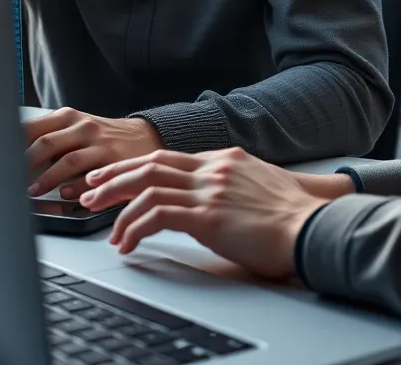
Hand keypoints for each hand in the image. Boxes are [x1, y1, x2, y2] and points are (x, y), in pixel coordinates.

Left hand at [24, 108, 161, 198]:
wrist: (144, 136)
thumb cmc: (101, 137)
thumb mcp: (76, 129)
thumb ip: (49, 139)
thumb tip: (12, 157)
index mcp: (68, 118)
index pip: (33, 128)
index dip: (13, 146)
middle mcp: (83, 127)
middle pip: (47, 143)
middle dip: (25, 165)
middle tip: (11, 181)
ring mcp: (100, 142)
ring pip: (69, 160)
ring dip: (48, 178)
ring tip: (33, 192)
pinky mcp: (115, 159)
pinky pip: (92, 176)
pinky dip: (77, 187)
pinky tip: (66, 194)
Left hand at [79, 147, 334, 279]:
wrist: (310, 226)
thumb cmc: (291, 216)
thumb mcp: (258, 187)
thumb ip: (231, 185)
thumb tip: (212, 201)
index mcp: (225, 160)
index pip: (169, 157)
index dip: (136, 166)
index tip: (115, 176)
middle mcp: (213, 168)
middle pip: (151, 163)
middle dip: (115, 176)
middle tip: (90, 190)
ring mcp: (210, 189)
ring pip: (146, 186)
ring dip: (117, 203)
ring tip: (101, 222)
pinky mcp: (207, 215)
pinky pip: (157, 215)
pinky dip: (134, 227)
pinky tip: (127, 242)